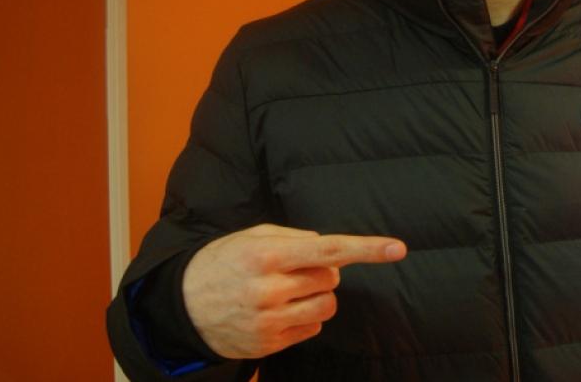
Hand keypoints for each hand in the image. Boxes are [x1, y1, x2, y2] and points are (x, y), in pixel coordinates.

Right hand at [182, 223, 406, 358]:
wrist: (182, 306)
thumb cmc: (224, 261)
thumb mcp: (253, 236)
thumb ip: (294, 236)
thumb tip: (327, 247)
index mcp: (267, 255)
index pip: (328, 249)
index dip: (367, 248)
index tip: (398, 248)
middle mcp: (269, 289)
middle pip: (332, 278)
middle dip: (324, 272)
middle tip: (296, 270)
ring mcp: (269, 320)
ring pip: (327, 306)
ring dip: (317, 296)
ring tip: (289, 291)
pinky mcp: (269, 345)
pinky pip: (312, 329)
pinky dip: (304, 318)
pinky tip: (279, 310)